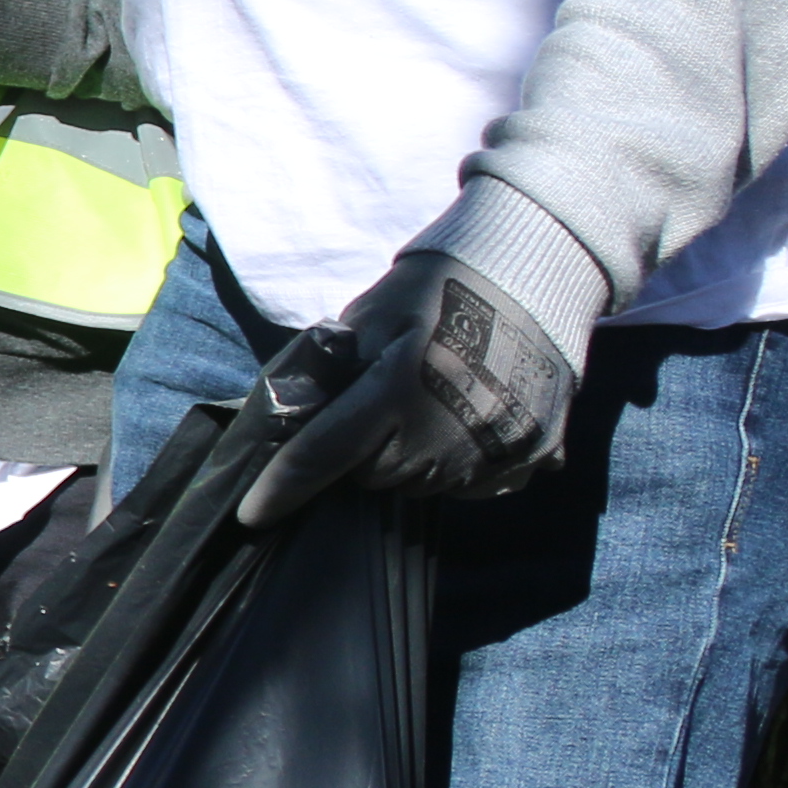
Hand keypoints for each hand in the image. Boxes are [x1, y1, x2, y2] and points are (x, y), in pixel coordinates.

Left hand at [232, 252, 580, 526]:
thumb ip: (330, 372)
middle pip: (376, 475)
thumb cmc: (437, 289)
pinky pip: (477, 485)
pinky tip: (470, 417)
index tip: (252, 514)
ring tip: (432, 404)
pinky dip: (464, 462)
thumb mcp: (369, 318)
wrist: (533, 273)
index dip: (282, 488)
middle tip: (380, 406)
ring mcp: (496, 454)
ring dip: (415, 458)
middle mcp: (446, 437)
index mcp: (396, 392)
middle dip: (365, 451)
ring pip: (425, 483)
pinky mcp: (535, 459)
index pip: (322, 455)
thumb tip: (295, 420)